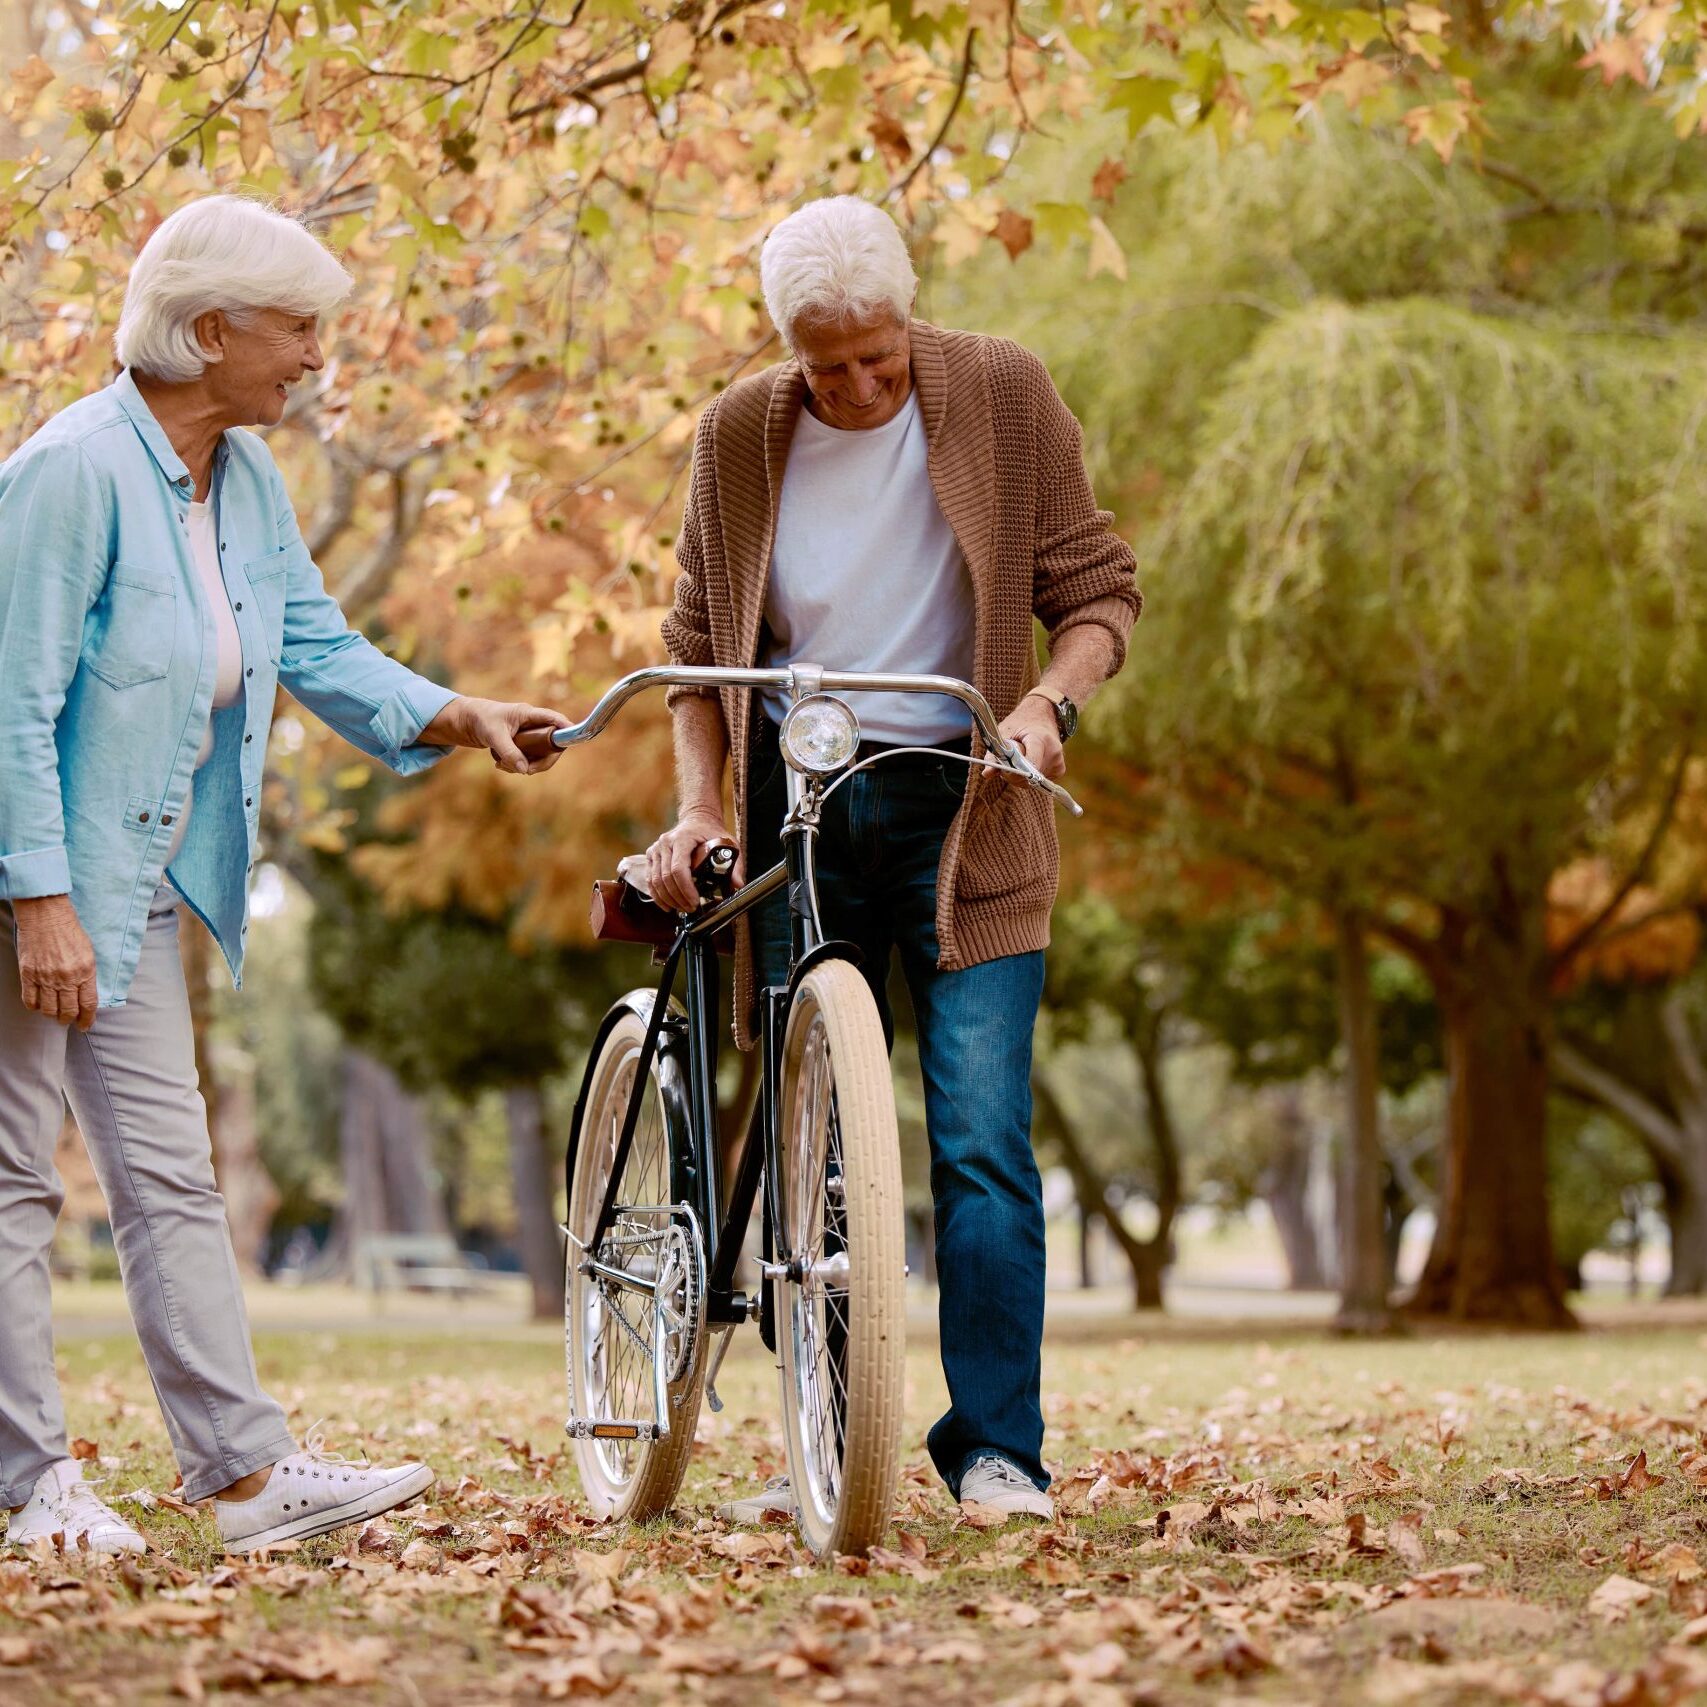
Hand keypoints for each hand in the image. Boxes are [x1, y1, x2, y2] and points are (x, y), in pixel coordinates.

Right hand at [15, 894, 98, 1029]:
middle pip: (68, 1010)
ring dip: (52, 1015)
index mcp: (85, 971)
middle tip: (68, 1021)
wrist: (47, 916)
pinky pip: (29, 999)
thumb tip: (85, 993)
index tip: (85, 1025)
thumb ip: (87, 974)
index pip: (88, 1003)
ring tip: (54, 1014)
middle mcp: (66, 977)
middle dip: (69, 1019)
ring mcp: (46, 977)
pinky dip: (34, 1007)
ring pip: (48, 1008)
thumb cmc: (70, 931)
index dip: (87, 1018)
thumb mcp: (89, 953)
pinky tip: (38, 1005)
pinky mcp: (28, 974)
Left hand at [420, 696, 570, 774]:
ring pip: (539, 755)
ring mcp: (527, 735)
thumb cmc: (479, 720)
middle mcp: (531, 724)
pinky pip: (527, 759)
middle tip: (526, 771)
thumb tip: (524, 770)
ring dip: (525, 765)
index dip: (566, 728)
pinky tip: (500, 764)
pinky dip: (516, 766)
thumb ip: (509, 752)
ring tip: (502, 765)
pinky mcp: (520, 745)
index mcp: (528, 714)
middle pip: (551, 745)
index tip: (573, 739)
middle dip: (541, 761)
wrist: (463, 721)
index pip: (554, 719)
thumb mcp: (493, 736)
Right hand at [646, 808, 737, 914]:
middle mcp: (666, 843)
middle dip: (678, 898)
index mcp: (683, 838)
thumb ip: (735, 865)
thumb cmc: (711, 832)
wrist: (697, 819)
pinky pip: (650, 879)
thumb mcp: (728, 844)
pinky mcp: (652, 856)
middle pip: (666, 877)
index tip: (695, 901)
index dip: (685, 889)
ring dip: (668, 899)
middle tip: (690, 909)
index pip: (679, 869)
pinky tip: (667, 905)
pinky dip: (657, 895)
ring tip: (681, 909)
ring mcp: (656, 849)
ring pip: (656, 881)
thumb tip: (738, 885)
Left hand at [996, 696, 1065, 783]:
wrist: (1041, 714)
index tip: (1005, 770)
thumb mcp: (1004, 733)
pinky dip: (1031, 776)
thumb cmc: (1020, 723)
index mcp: (1040, 739)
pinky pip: (1041, 781)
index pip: (1031, 765)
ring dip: (1022, 776)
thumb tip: (986, 774)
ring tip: (1020, 759)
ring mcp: (1059, 761)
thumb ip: (994, 755)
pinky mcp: (1060, 769)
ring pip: (1034, 782)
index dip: (1015, 773)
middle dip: (1015, 775)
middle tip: (1008, 763)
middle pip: (1030, 777)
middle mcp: (1054, 751)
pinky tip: (1029, 763)